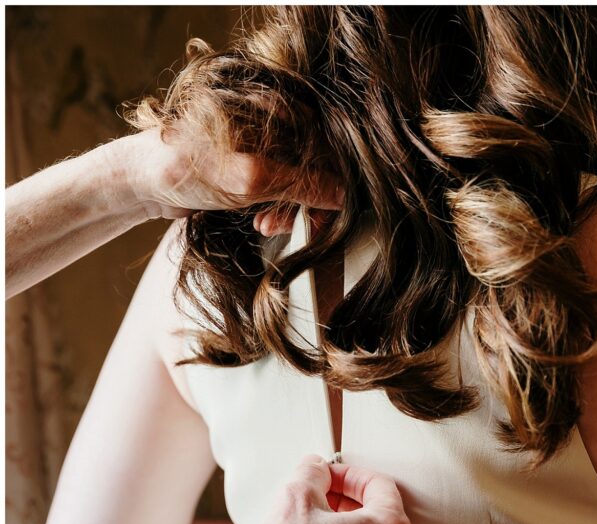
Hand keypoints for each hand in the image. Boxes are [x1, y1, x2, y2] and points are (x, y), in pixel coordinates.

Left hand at [123, 127, 343, 235]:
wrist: (140, 180)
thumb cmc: (182, 168)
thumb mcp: (247, 179)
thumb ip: (299, 185)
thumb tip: (343, 194)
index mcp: (276, 110)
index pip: (326, 149)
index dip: (330, 187)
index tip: (319, 218)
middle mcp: (275, 122)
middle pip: (318, 166)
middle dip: (306, 203)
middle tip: (285, 227)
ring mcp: (266, 143)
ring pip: (302, 181)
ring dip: (290, 210)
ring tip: (266, 225)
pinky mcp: (256, 161)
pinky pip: (284, 187)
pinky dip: (277, 208)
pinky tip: (261, 220)